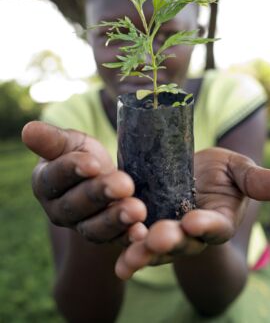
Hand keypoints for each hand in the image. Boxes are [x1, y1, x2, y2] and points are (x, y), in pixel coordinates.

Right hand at [22, 121, 146, 244]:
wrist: (102, 176)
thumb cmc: (82, 155)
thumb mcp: (70, 142)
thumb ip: (52, 140)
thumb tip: (28, 129)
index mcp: (46, 183)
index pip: (55, 177)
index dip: (72, 170)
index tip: (93, 164)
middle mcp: (59, 210)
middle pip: (76, 204)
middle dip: (100, 194)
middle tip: (124, 184)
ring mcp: (81, 226)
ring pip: (94, 227)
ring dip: (116, 219)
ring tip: (137, 210)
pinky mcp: (105, 237)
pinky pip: (114, 240)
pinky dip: (127, 237)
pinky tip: (141, 231)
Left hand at [115, 147, 269, 278]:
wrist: (191, 170)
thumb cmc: (221, 172)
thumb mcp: (239, 170)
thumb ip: (256, 180)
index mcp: (216, 220)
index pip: (213, 227)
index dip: (206, 226)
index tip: (195, 222)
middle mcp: (190, 233)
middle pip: (181, 242)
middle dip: (170, 242)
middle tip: (158, 238)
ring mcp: (165, 229)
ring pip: (155, 247)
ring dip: (143, 252)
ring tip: (131, 257)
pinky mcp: (143, 222)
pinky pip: (134, 236)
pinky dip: (126, 244)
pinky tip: (116, 255)